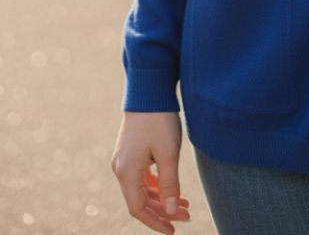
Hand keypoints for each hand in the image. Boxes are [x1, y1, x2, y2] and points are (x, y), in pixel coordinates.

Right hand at [111, 112, 191, 232]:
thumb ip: (170, 185)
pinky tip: (173, 188)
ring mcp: (124, 159)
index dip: (156, 222)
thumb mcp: (168, 153)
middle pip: (140, 200)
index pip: (138, 209)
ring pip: (142, 189)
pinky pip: (142, 176)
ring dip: (162, 198)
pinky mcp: (131, 151)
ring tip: (186, 204)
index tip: (174, 230)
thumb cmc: (159, 119)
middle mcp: (120, 168)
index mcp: (126, 172)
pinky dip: (157, 185)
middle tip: (188, 216)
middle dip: (164, 211)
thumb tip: (172, 212)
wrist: (149, 88)